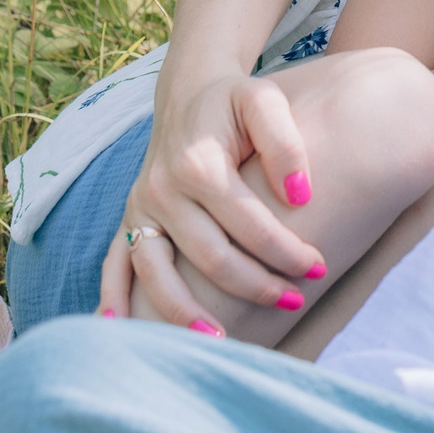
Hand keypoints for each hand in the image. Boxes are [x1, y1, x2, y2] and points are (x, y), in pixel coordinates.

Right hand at [97, 68, 326, 325]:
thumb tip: (301, 196)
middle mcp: (161, 189)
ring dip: (185, 312)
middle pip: (209, 256)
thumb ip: (285, 143)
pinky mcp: (129, 219)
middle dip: (255, 285)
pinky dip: (115, 298)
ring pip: (157, 271)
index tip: (318, 267)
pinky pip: (115, 264)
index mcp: (197, 163)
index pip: (248, 223)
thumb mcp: (264, 101)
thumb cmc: (234, 102)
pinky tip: (122, 329)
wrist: (188, 92)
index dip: (285, 250)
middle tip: (294, 301)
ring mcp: (140, 208)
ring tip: (223, 340)